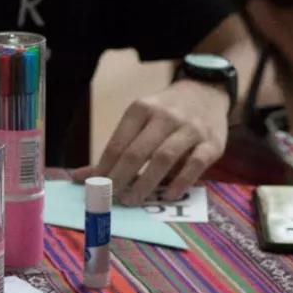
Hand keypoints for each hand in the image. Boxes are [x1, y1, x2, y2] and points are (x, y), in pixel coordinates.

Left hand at [74, 80, 228, 203]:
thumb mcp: (139, 121)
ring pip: (164, 158)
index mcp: (141, 109)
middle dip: (121, 178)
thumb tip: (80, 177)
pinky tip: (168, 196)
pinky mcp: (212, 142)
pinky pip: (195, 165)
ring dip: (145, 183)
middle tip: (112, 197)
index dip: (104, 168)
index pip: (118, 143)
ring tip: (133, 200)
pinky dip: (180, 182)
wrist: (207, 92)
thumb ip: (115, 150)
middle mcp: (165, 116)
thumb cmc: (165, 114)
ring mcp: (190, 128)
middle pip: (137, 152)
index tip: (95, 187)